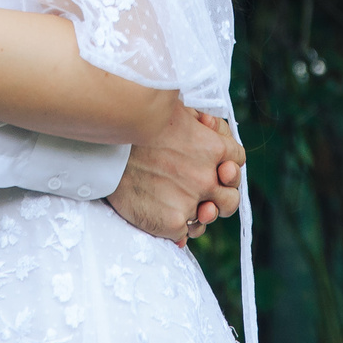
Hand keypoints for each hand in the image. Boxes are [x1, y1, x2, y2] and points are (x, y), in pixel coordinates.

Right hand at [106, 102, 243, 245]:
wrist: (104, 153)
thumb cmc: (135, 126)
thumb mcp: (172, 110)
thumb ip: (197, 119)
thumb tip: (210, 124)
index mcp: (213, 148)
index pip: (238, 160)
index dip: (228, 165)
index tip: (217, 168)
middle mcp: (208, 177)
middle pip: (231, 199)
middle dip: (220, 197)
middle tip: (202, 195)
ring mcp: (192, 203)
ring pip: (208, 220)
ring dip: (198, 215)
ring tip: (179, 206)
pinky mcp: (173, 223)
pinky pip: (185, 233)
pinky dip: (176, 227)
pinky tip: (162, 214)